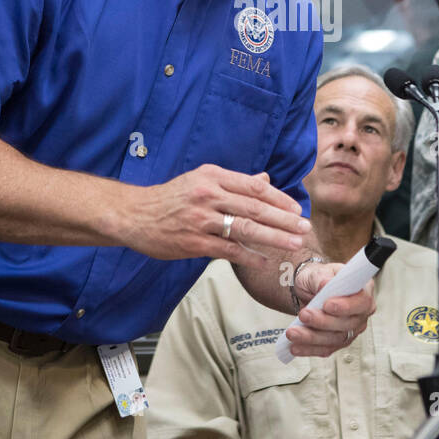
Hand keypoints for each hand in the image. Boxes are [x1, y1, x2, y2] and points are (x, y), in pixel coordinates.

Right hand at [122, 165, 310, 268]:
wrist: (135, 214)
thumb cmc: (171, 197)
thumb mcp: (201, 180)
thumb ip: (234, 183)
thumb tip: (264, 181)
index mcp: (213, 177)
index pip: (255, 187)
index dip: (279, 198)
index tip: (296, 208)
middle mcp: (209, 195)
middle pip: (255, 208)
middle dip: (284, 219)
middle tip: (304, 227)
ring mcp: (201, 220)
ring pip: (246, 228)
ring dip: (274, 237)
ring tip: (294, 243)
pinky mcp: (194, 242)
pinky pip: (228, 250)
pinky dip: (249, 256)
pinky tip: (264, 261)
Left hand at [281, 263, 375, 357]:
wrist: (308, 290)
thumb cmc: (318, 279)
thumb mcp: (318, 272)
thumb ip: (322, 277)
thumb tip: (325, 284)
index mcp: (363, 290)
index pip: (362, 301)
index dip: (346, 306)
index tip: (327, 305)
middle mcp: (360, 312)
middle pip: (347, 323)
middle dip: (323, 321)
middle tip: (303, 315)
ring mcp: (351, 329)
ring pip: (335, 339)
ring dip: (311, 337)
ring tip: (292, 332)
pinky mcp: (338, 342)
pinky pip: (325, 349)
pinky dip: (308, 348)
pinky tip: (295, 346)